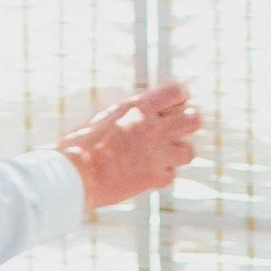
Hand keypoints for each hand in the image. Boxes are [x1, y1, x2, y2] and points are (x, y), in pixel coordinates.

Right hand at [58, 82, 199, 213]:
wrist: (77, 175)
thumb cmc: (80, 145)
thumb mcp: (104, 117)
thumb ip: (127, 114)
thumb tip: (138, 112)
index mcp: (139, 107)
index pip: (177, 92)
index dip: (177, 99)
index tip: (171, 106)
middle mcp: (153, 127)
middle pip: (193, 119)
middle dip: (186, 124)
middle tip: (174, 130)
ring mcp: (157, 154)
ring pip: (189, 151)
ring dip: (178, 152)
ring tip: (163, 155)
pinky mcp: (154, 178)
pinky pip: (171, 175)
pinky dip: (161, 175)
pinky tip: (147, 174)